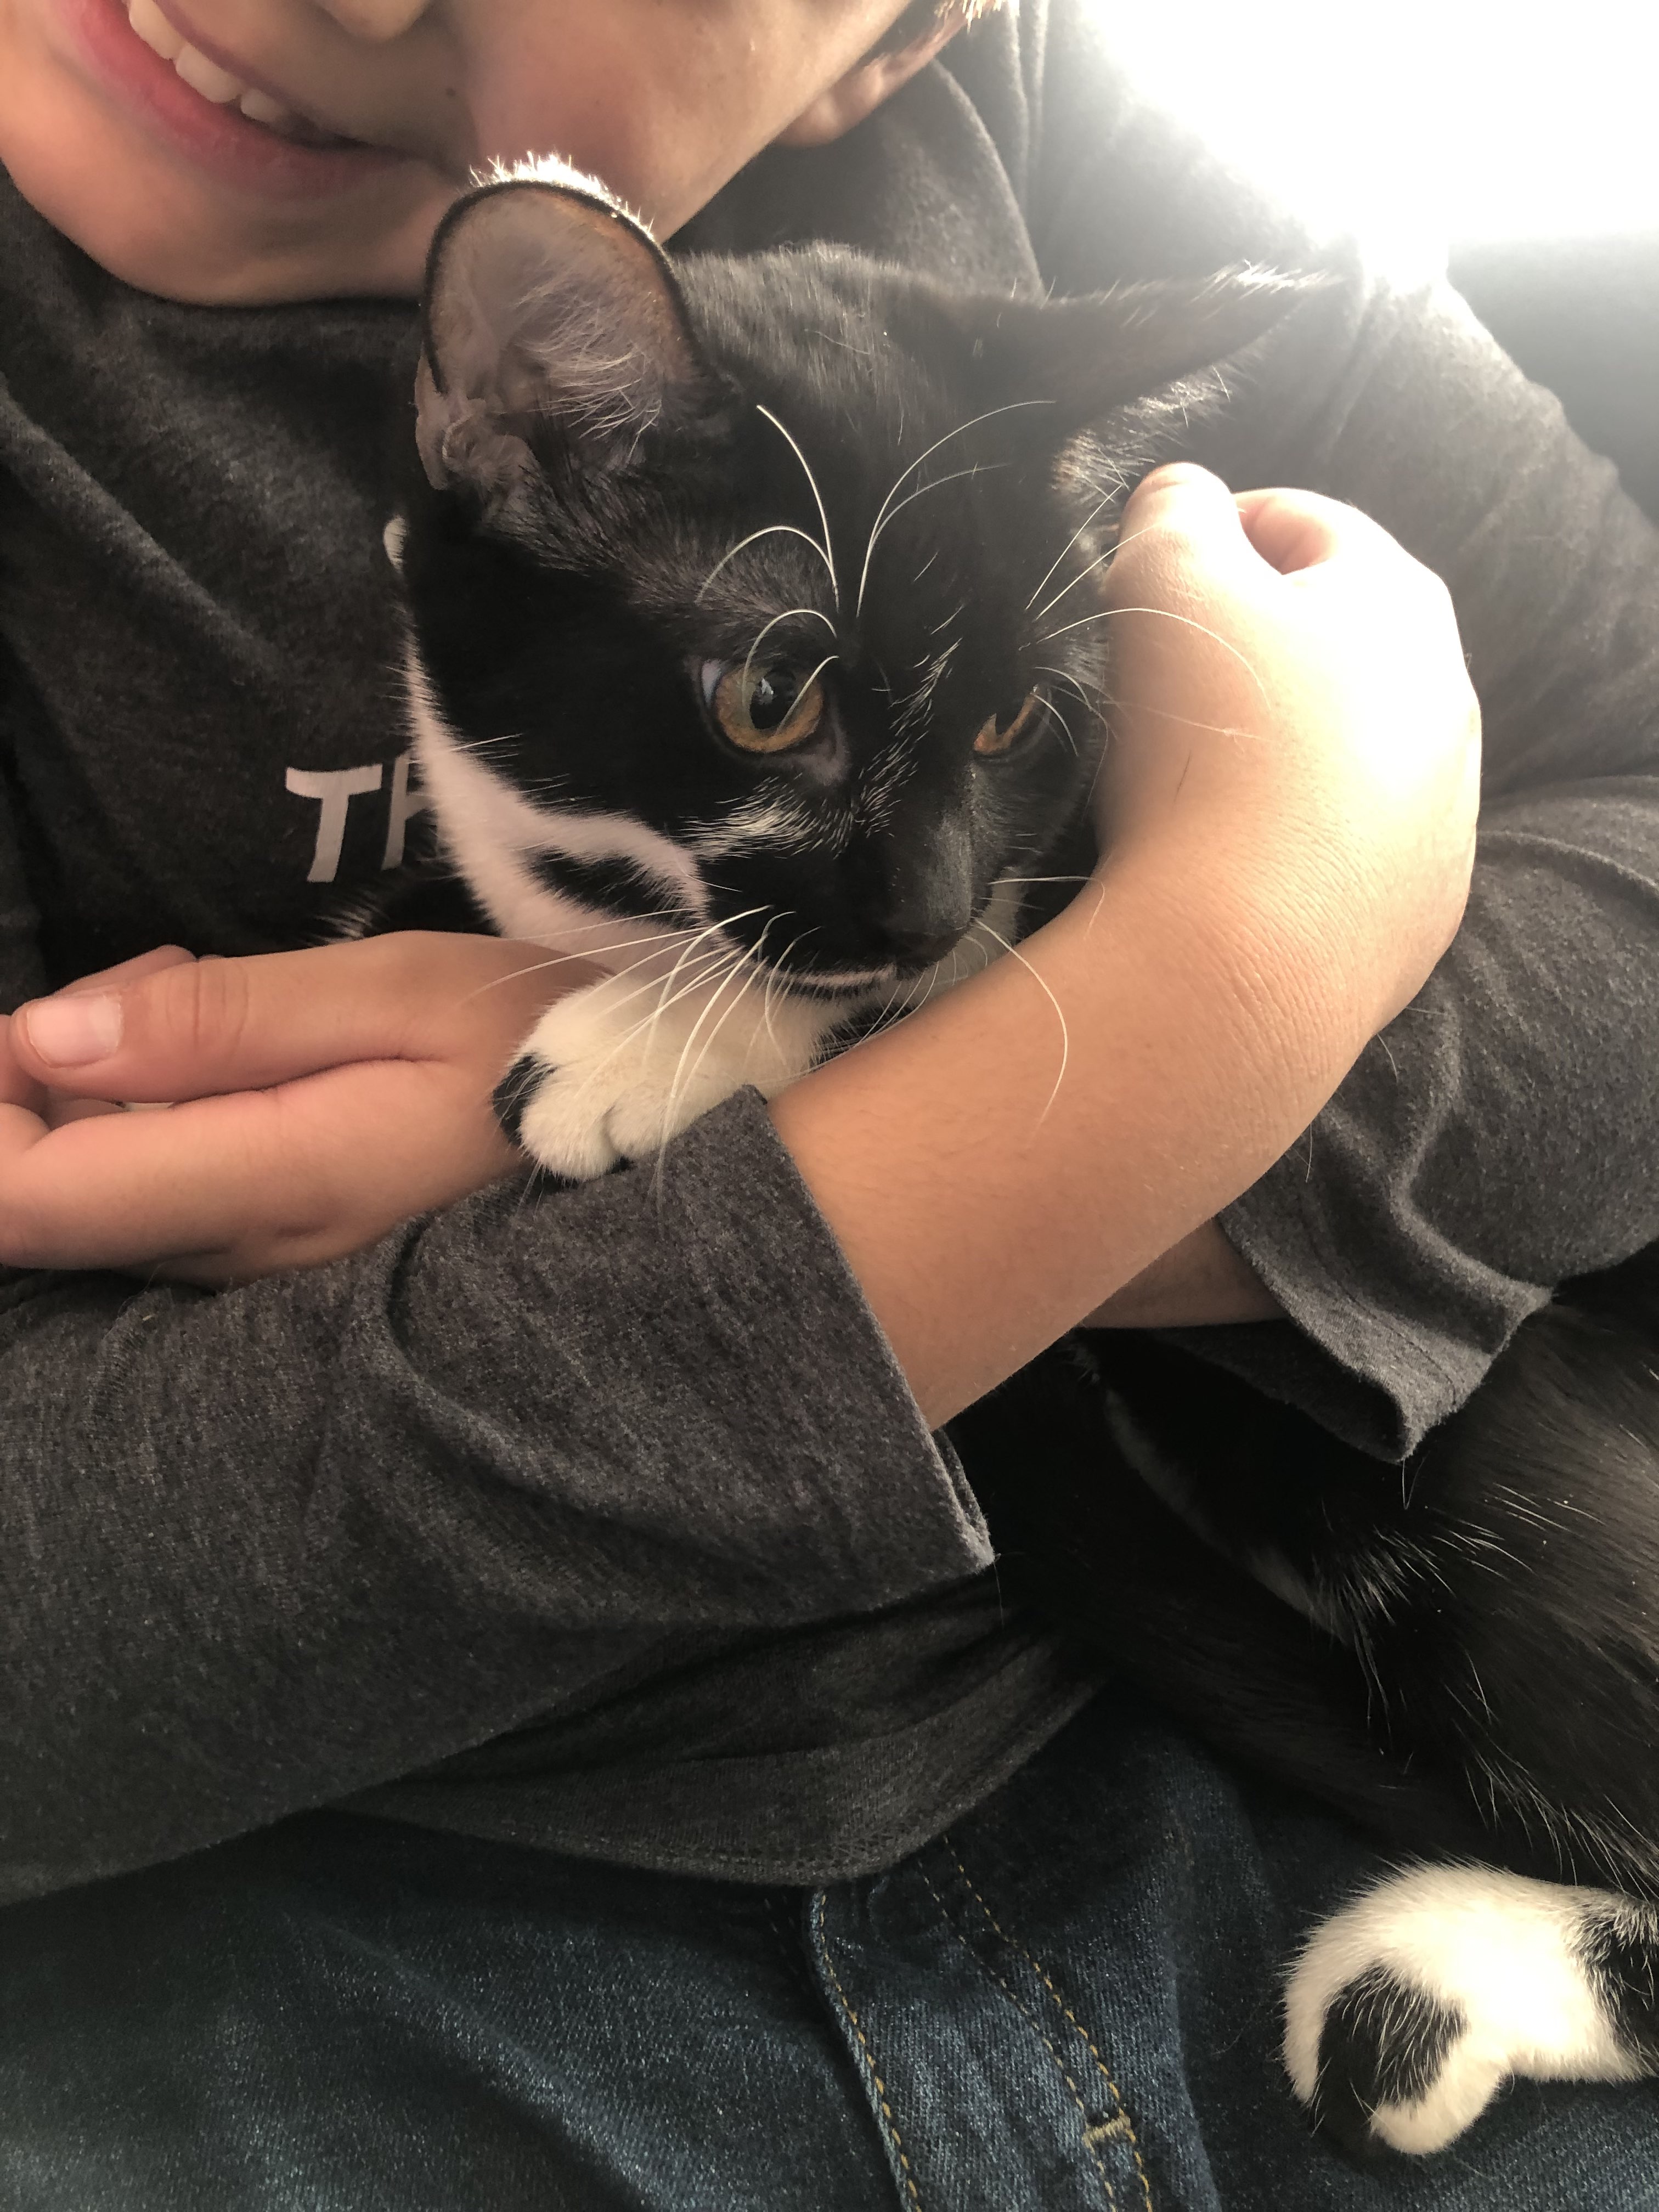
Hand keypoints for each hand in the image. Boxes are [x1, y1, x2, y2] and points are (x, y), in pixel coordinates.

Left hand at [0, 934, 600, 1283]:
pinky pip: (157, 1195)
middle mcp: (243, 1254)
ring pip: (94, 1193)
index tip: (37, 1020)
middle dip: (48, 1073)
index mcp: (267, 1185)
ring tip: (220, 998)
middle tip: (162, 976)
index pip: (22, 1201)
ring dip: (108, 1081)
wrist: (647, 1117)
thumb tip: (45, 1036)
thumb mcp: (391, 989)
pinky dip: (157, 1109)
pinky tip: (242, 1049)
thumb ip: (216, 1018)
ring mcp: (261, 1268)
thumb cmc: (536, 1037)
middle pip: (40, 1198)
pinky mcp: (279, 1253)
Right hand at [1097, 464, 1480, 1051]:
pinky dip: (1289, 840)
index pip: (1301, 522)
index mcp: (1398, 601)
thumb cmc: (1206, 744)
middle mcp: (1445, 701)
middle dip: (1244, 646)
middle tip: (1151, 682)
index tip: (1140, 577)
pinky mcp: (1421, 912)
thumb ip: (1170, 511)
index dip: (1211, 530)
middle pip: (1331, 640)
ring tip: (1183, 782)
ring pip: (1343, 749)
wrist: (1244, 960)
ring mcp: (1443, 816)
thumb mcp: (1162, 582)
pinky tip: (1224, 865)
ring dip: (1272, 747)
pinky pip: (1345, 848)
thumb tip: (1182, 498)